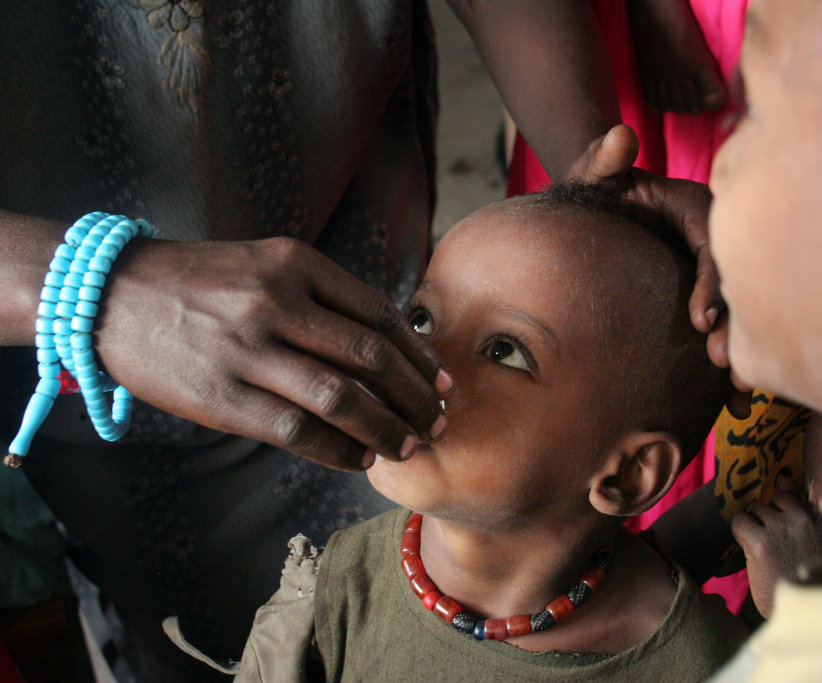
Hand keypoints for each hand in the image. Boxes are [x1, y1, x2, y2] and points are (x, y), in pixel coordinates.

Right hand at [93, 237, 450, 470]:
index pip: (379, 314)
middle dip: (415, 396)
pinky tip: (358, 459)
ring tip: (408, 446)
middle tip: (438, 420)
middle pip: (371, 358)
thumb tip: (387, 347)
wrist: (111, 293)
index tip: (442, 380)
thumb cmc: (201, 282)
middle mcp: (276, 302)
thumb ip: (322, 297)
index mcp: (295, 264)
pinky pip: (296, 431)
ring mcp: (247, 350)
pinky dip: (337, 450)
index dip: (419, 355)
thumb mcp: (266, 264)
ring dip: (385, 429)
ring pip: (340, 399)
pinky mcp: (221, 396)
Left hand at [568, 124, 751, 416]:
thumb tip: (619, 134)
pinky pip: (728, 334)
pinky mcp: (711, 300)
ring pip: (740, 314)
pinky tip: (733, 410)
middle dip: (736, 326)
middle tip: (723, 366)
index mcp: (692, 208)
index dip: (712, 280)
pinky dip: (731, 372)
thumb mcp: (591, 181)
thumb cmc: (592, 200)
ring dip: (741, 355)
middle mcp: (711, 239)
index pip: (711, 242)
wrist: (592, 226)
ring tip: (737, 397)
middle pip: (737, 283)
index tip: (699, 318)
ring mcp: (714, 272)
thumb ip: (599, 163)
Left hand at [730, 479, 821, 617]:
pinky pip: (739, 522)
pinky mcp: (761, 543)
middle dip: (766, 517)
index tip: (780, 528)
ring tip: (763, 550)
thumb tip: (784, 479)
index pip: (791, 495)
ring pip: (754, 510)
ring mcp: (782, 530)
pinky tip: (749, 551)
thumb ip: (799, 510)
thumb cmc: (807, 578)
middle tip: (772, 544)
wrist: (800, 615)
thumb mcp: (814, 542)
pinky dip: (739, 533)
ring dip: (753, 526)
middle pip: (771, 501)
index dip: (780, 510)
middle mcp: (804, 521)